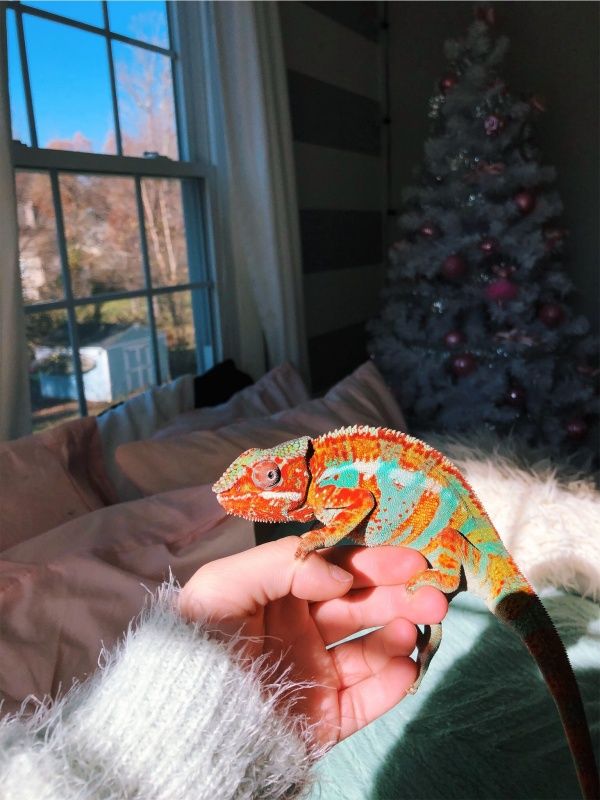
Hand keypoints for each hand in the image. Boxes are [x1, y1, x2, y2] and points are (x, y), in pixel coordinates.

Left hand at [179, 537, 447, 745]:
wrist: (186, 728)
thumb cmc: (199, 645)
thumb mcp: (224, 587)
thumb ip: (284, 564)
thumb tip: (341, 574)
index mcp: (279, 593)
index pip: (336, 569)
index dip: (373, 561)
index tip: (410, 558)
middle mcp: (303, 628)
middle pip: (361, 605)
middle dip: (399, 596)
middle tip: (434, 595)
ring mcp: (317, 672)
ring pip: (371, 648)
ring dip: (398, 635)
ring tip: (411, 630)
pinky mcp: (327, 716)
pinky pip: (368, 699)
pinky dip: (391, 684)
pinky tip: (405, 667)